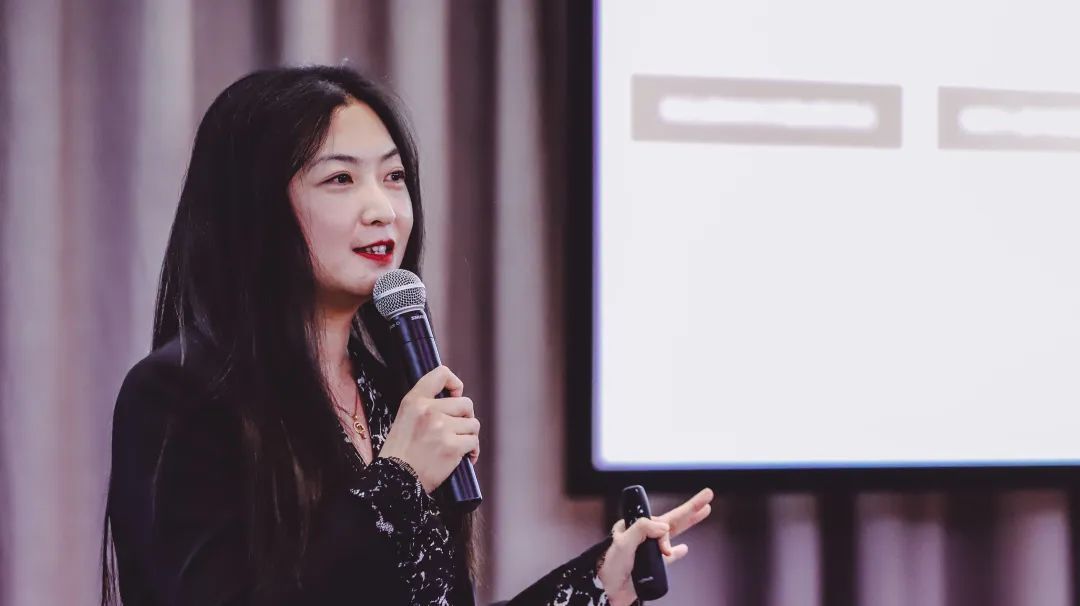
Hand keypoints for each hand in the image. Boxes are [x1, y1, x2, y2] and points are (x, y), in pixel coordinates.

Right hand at [377, 366, 479, 492]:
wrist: (395, 481)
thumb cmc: (400, 453)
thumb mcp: (404, 419)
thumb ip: (425, 406)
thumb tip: (454, 400)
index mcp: (414, 400)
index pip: (441, 373)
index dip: (455, 383)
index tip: (455, 395)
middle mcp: (429, 410)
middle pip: (466, 404)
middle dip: (466, 417)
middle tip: (458, 429)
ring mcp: (442, 428)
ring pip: (473, 424)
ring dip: (469, 435)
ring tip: (458, 445)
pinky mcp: (452, 447)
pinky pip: (473, 442)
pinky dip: (472, 451)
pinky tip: (465, 457)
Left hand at [597, 488, 713, 605]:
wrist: (609, 591)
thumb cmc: (610, 567)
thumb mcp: (622, 543)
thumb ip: (642, 529)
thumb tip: (664, 527)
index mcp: (635, 526)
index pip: (659, 521)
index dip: (667, 532)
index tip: (665, 551)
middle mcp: (644, 535)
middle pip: (672, 519)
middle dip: (691, 508)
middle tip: (708, 495)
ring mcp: (649, 550)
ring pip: (674, 533)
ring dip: (689, 523)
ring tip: (705, 510)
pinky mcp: (653, 565)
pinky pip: (669, 556)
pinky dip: (677, 552)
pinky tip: (684, 548)